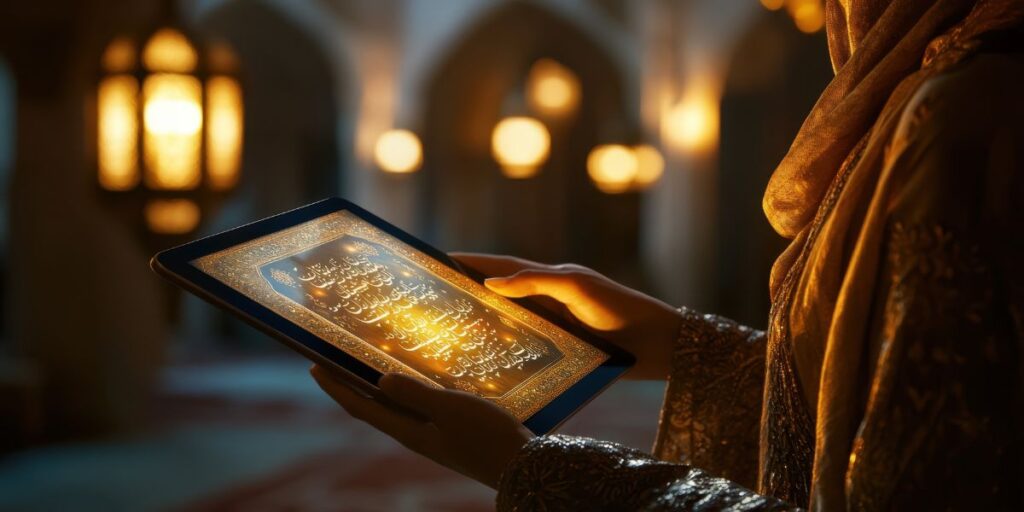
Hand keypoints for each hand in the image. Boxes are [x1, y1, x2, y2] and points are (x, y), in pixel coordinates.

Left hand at [311, 365, 532, 488]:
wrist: (522, 467)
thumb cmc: (488, 436)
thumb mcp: (451, 408)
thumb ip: (416, 394)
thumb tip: (380, 380)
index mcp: (408, 432)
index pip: (360, 407)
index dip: (336, 387)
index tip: (314, 366)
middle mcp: (414, 436)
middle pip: (371, 409)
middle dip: (350, 386)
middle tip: (334, 362)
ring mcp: (432, 437)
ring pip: (393, 410)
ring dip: (375, 390)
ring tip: (368, 367)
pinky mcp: (449, 435)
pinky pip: (416, 411)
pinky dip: (404, 394)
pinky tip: (415, 383)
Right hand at [451, 253, 681, 379]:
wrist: (658, 343)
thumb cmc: (620, 308)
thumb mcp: (577, 288)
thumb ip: (536, 281)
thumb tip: (491, 283)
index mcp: (549, 279)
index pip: (500, 267)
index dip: (470, 264)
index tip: (438, 262)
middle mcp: (547, 301)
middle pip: (499, 296)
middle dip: (468, 296)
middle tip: (433, 302)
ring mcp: (553, 327)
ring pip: (509, 325)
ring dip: (482, 327)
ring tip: (450, 335)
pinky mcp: (561, 352)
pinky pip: (524, 350)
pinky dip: (503, 352)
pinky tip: (486, 365)